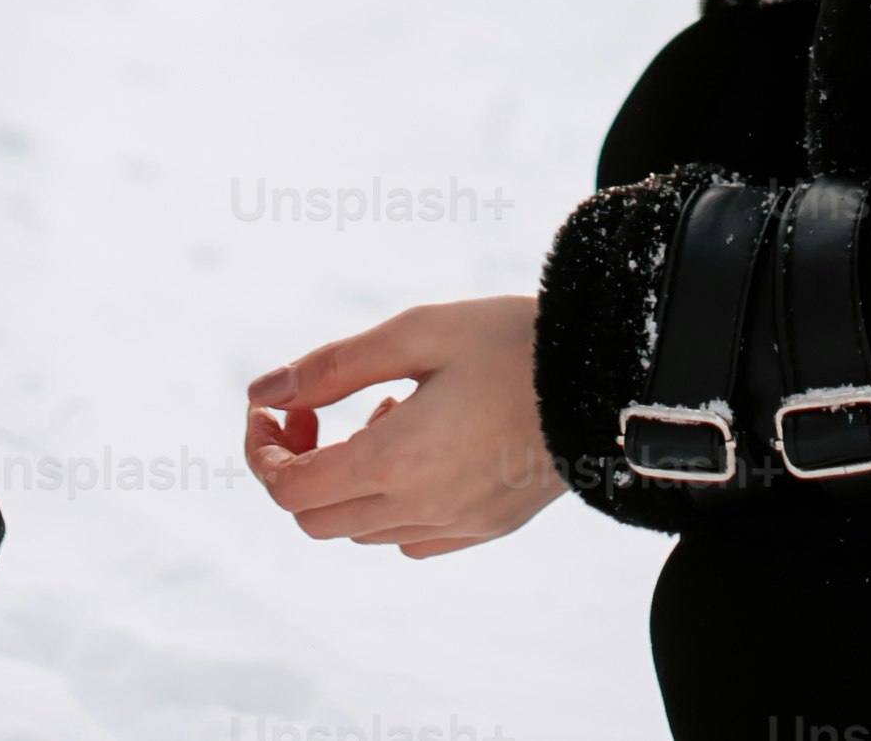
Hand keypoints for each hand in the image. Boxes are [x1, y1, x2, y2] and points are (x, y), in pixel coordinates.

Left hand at [249, 295, 560, 554]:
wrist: (609, 374)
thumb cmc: (513, 340)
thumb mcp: (417, 332)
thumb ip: (332, 366)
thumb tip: (261, 392)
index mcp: (395, 461)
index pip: (288, 488)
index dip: (263, 450)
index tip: (275, 407)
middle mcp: (420, 508)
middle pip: (316, 519)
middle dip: (298, 467)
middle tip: (318, 410)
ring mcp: (457, 526)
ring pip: (361, 531)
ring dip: (348, 480)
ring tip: (388, 412)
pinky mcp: (487, 528)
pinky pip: (410, 538)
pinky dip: (391, 503)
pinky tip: (423, 446)